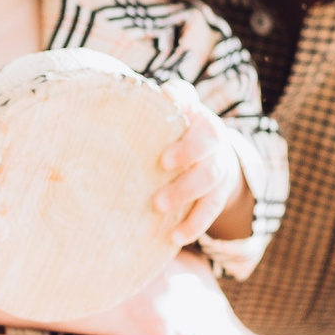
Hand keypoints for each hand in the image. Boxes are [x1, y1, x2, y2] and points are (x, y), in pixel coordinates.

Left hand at [153, 96, 248, 244]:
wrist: (210, 157)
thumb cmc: (172, 136)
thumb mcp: (162, 120)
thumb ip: (144, 111)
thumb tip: (116, 99)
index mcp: (193, 112)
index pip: (188, 97)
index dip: (181, 99)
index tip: (169, 102)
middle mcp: (211, 135)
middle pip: (208, 140)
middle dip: (188, 151)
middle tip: (162, 163)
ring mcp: (218, 164)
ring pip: (210, 176)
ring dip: (185, 190)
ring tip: (158, 205)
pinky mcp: (218, 194)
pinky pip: (210, 209)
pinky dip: (194, 224)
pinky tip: (174, 236)